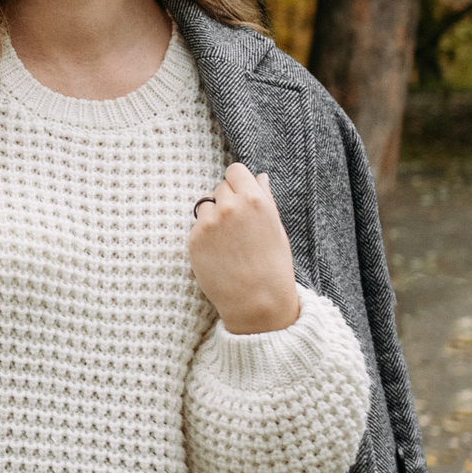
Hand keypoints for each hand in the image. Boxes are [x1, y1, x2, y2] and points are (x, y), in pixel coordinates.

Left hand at [186, 163, 300, 335]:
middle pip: (220, 187)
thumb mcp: (277, 228)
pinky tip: (220, 254)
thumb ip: (265, 198)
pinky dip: (205, 236)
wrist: (257, 302)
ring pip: (206, 206)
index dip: (238, 182)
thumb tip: (259, 176)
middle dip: (228, 201)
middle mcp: (230, 207)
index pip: (235, 170)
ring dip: (214, 218)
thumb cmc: (273, 266)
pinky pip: (197, 227)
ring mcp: (209, 223)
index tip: (241, 195)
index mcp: (255, 200)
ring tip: (230, 243)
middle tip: (239, 228)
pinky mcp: (194, 239)